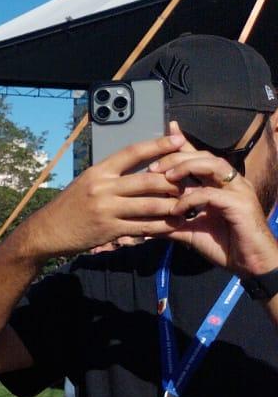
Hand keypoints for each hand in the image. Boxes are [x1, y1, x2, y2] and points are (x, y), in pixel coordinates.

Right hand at [14, 133, 183, 260]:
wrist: (47, 231)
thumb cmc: (70, 205)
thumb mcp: (87, 182)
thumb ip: (112, 175)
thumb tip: (140, 166)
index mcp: (98, 171)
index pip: (132, 152)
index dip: (158, 145)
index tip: (179, 140)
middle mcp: (103, 187)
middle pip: (148, 180)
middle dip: (174, 182)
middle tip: (191, 182)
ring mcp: (107, 209)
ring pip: (151, 205)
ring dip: (174, 206)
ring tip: (189, 206)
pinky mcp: (110, 230)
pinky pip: (144, 227)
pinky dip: (162, 226)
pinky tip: (174, 225)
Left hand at [151, 122, 277, 278]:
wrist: (250, 265)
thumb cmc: (224, 246)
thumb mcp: (190, 231)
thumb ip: (170, 223)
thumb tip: (145, 225)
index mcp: (220, 184)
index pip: (200, 157)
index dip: (183, 144)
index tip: (166, 131)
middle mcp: (231, 182)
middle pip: (204, 155)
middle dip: (177, 156)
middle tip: (153, 167)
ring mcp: (238, 191)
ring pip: (212, 165)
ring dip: (186, 168)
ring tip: (165, 177)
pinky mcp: (241, 204)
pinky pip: (211, 194)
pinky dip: (191, 198)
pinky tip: (176, 209)